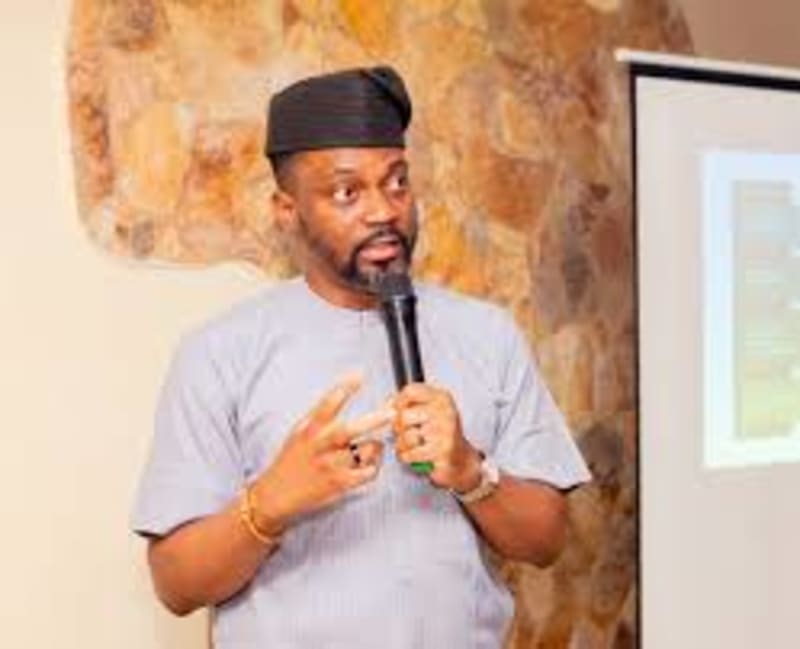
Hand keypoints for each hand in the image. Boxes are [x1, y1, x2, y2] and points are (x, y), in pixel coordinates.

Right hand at [251, 374, 391, 532]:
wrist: (276, 494)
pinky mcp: (339, 484)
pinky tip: (370, 462)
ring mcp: (330, 466)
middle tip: (392, 412)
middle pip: (349, 430)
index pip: (327, 403)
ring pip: (364, 451)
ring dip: (376, 445)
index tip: (359, 375)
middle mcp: (320, 446)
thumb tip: (343, 389)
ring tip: (375, 444)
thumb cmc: (292, 459)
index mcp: (309, 429)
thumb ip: (320, 415)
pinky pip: (368, 472)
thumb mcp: (299, 431)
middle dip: (374, 419)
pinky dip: (374, 465)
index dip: (344, 387)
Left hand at [392, 383, 481, 492]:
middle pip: (404, 416)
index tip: (399, 411)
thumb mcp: (427, 411)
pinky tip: (415, 455)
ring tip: (413, 445)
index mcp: (442, 398)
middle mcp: (446, 411)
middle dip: (399, 428)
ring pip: (406, 436)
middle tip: (406, 432)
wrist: (461, 460)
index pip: (410, 391)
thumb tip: (388, 406)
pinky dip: (407, 457)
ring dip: (403, 444)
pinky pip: (410, 453)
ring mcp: (445, 431)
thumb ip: (407, 404)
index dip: (398, 403)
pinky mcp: (441, 451)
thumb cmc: (440, 434)